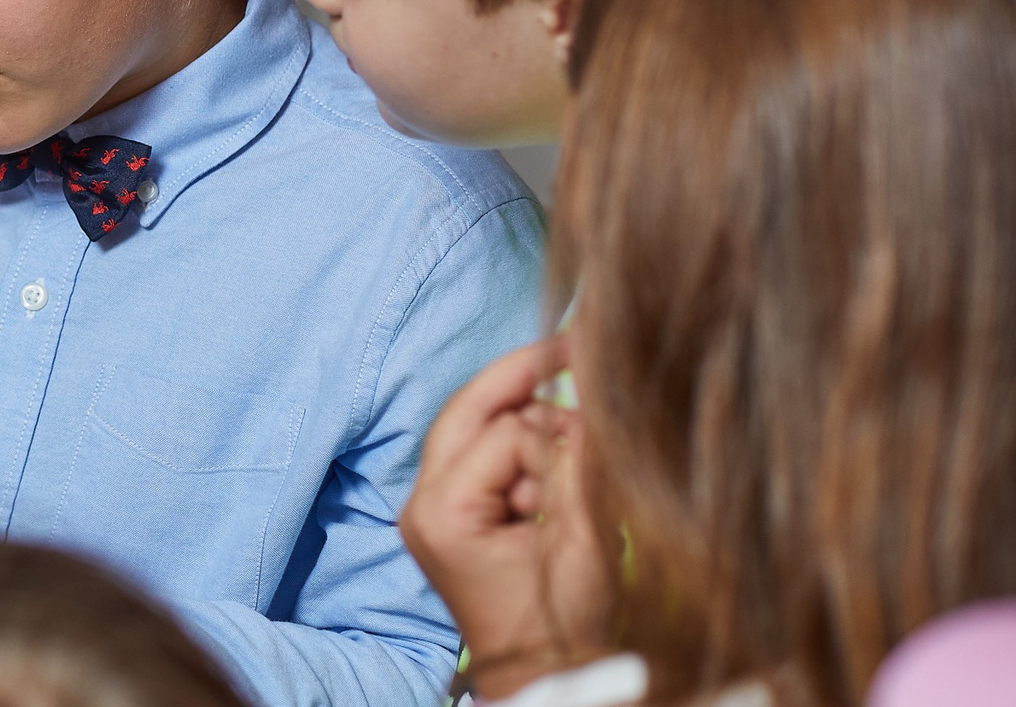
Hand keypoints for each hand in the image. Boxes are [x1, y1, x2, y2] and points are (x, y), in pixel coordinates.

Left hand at [401, 338, 612, 700]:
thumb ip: (580, 468)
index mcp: (443, 510)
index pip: (504, 431)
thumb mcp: (583, 543)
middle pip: (468, 411)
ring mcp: (429, 510)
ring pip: (476, 429)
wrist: (545, 680)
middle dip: (521, 379)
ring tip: (580, 444)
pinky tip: (559, 460)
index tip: (593, 373)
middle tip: (570, 343)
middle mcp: (422, 503)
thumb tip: (586, 401)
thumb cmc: (564, 627)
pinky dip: (522, 452)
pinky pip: (484, 458)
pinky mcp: (448, 516)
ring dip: (528, 426)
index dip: (556, 417)